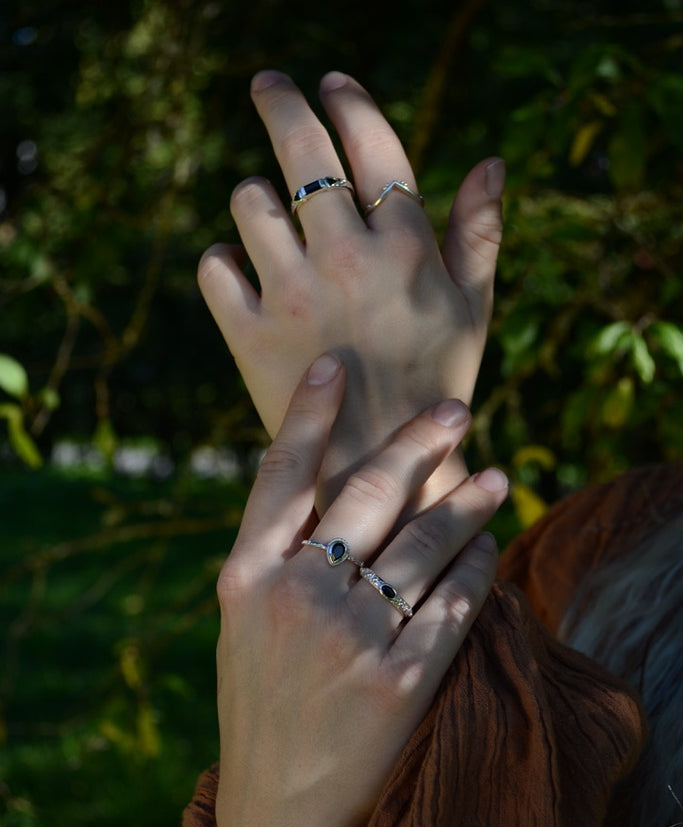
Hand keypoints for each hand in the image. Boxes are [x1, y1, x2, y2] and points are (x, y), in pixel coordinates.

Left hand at [198, 70, 504, 509]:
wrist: (381, 470)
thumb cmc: (434, 387)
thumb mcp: (472, 314)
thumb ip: (478, 235)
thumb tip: (491, 160)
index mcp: (407, 249)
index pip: (374, 148)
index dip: (351, 103)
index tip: (333, 81)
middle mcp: (348, 261)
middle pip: (305, 154)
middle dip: (281, 103)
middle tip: (269, 84)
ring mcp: (293, 297)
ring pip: (251, 204)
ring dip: (256, 197)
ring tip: (264, 208)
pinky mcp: (249, 336)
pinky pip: (214, 267)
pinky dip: (222, 260)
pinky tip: (241, 270)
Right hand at [214, 353, 507, 826]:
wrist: (278, 817)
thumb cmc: (260, 713)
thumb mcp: (242, 631)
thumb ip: (273, 562)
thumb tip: (322, 491)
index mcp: (245, 579)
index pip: (281, 476)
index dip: (308, 415)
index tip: (333, 366)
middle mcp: (296, 596)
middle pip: (368, 493)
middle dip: (419, 442)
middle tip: (457, 411)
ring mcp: (350, 638)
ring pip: (425, 543)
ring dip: (468, 505)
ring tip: (496, 479)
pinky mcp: (402, 681)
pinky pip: (455, 604)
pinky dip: (478, 571)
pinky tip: (490, 554)